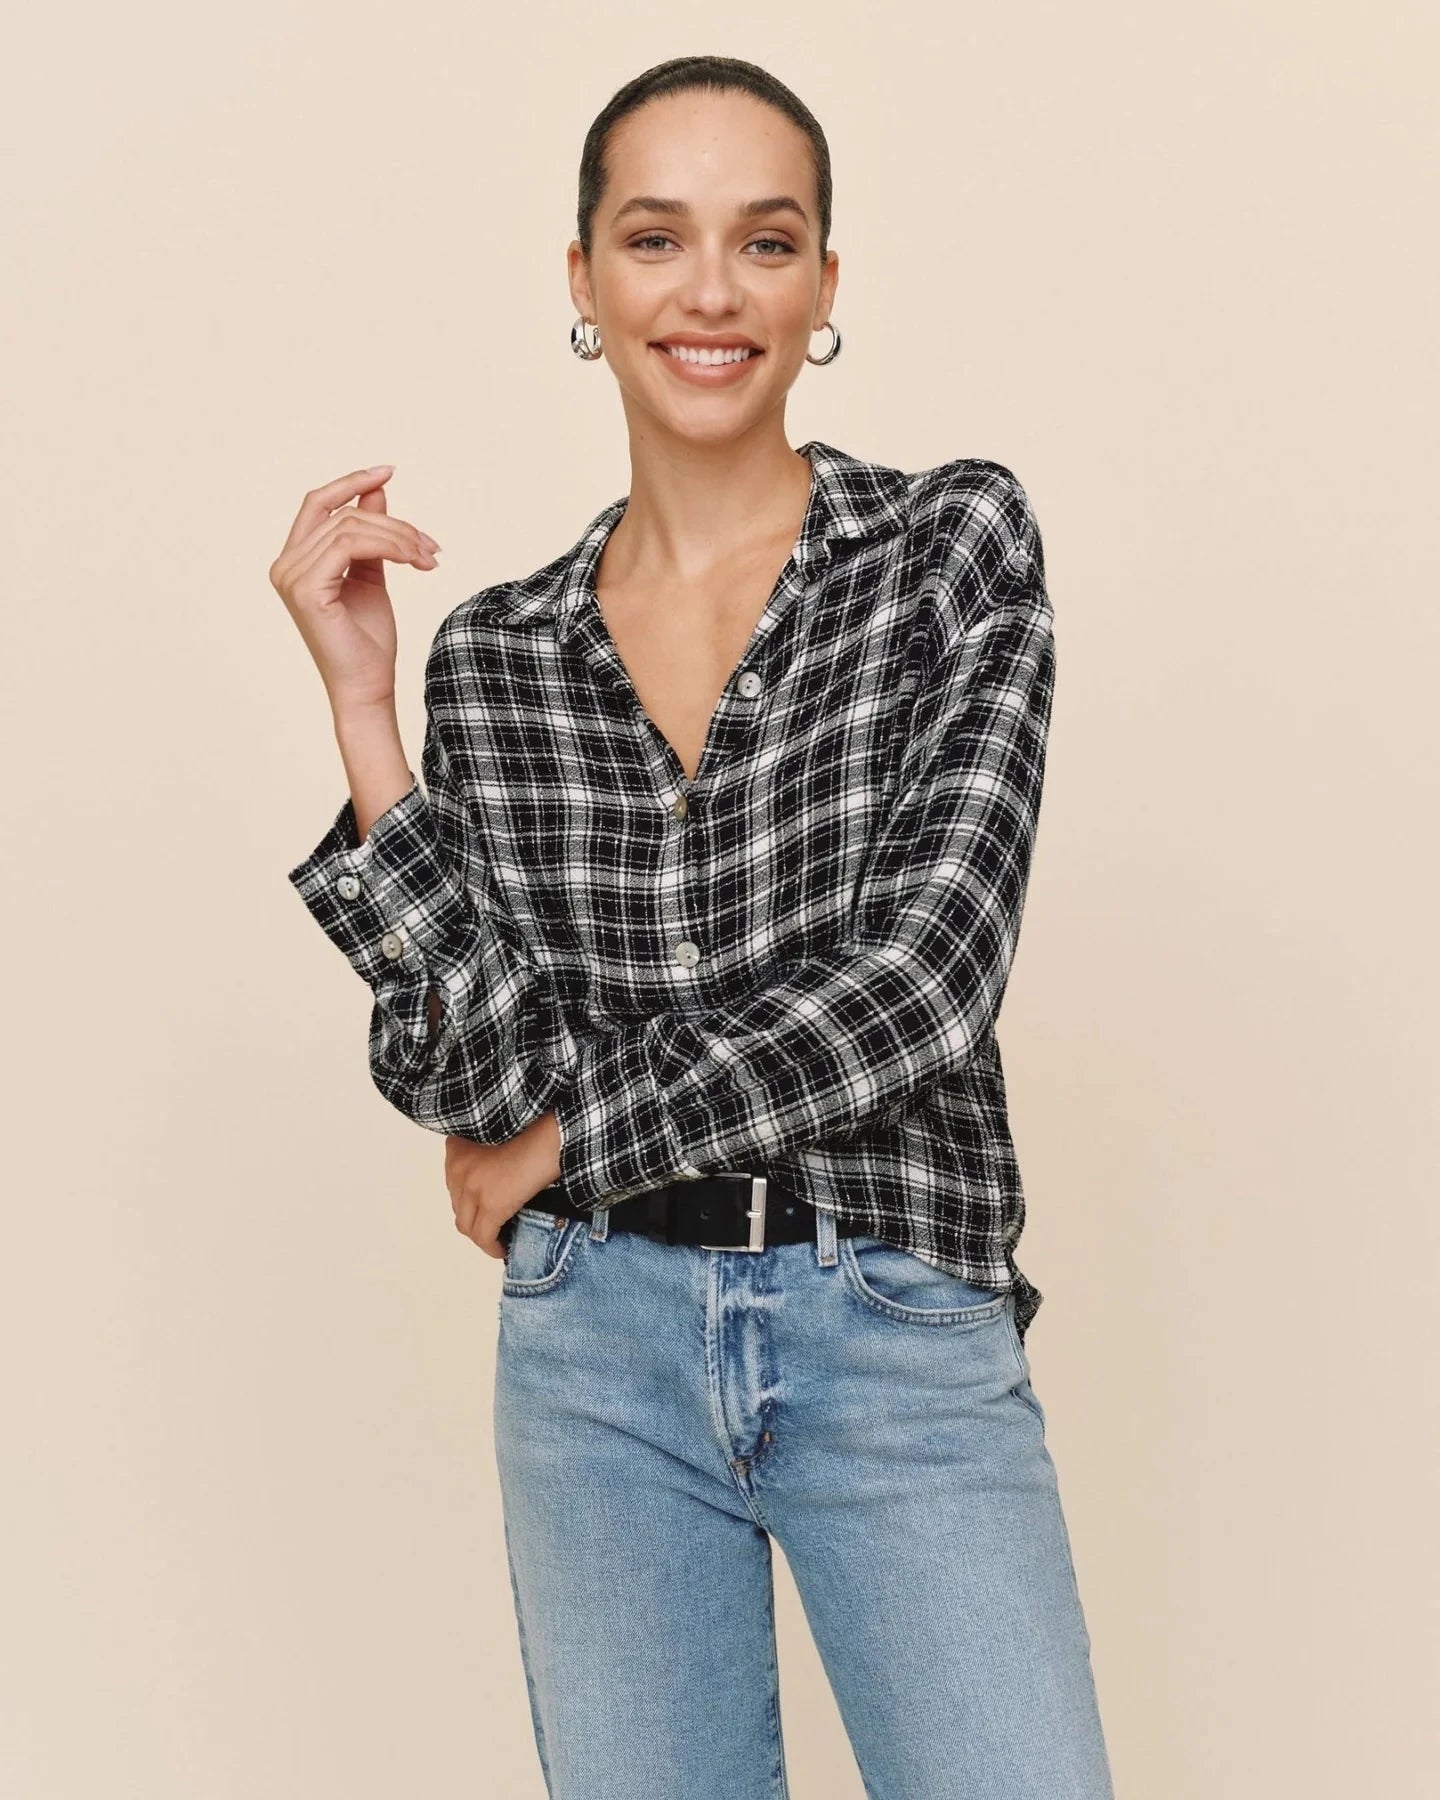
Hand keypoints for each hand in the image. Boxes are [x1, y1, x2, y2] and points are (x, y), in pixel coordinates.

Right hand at [269, 463, 441, 713]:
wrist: (367, 687)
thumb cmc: (368, 641)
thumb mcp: (371, 575)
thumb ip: (371, 534)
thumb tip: (377, 490)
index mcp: (296, 560)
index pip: (318, 503)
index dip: (352, 482)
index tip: (388, 470)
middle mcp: (286, 565)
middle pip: (344, 515)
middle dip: (395, 524)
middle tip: (430, 547)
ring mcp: (291, 576)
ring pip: (352, 527)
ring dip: (400, 538)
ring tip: (428, 559)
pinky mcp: (306, 589)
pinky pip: (350, 545)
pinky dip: (389, 547)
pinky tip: (414, 563)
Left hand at [445, 1112, 563, 1259]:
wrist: (551, 1137)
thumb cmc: (534, 1131)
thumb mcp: (497, 1136)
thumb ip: (482, 1152)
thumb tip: (490, 1182)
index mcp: (458, 1146)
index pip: (452, 1184)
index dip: (468, 1199)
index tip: (482, 1206)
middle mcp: (457, 1167)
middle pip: (458, 1205)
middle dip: (474, 1217)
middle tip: (493, 1224)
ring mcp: (472, 1187)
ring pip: (466, 1225)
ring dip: (481, 1235)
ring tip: (497, 1238)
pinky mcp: (491, 1205)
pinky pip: (483, 1237)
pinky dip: (491, 1247)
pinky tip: (503, 1248)